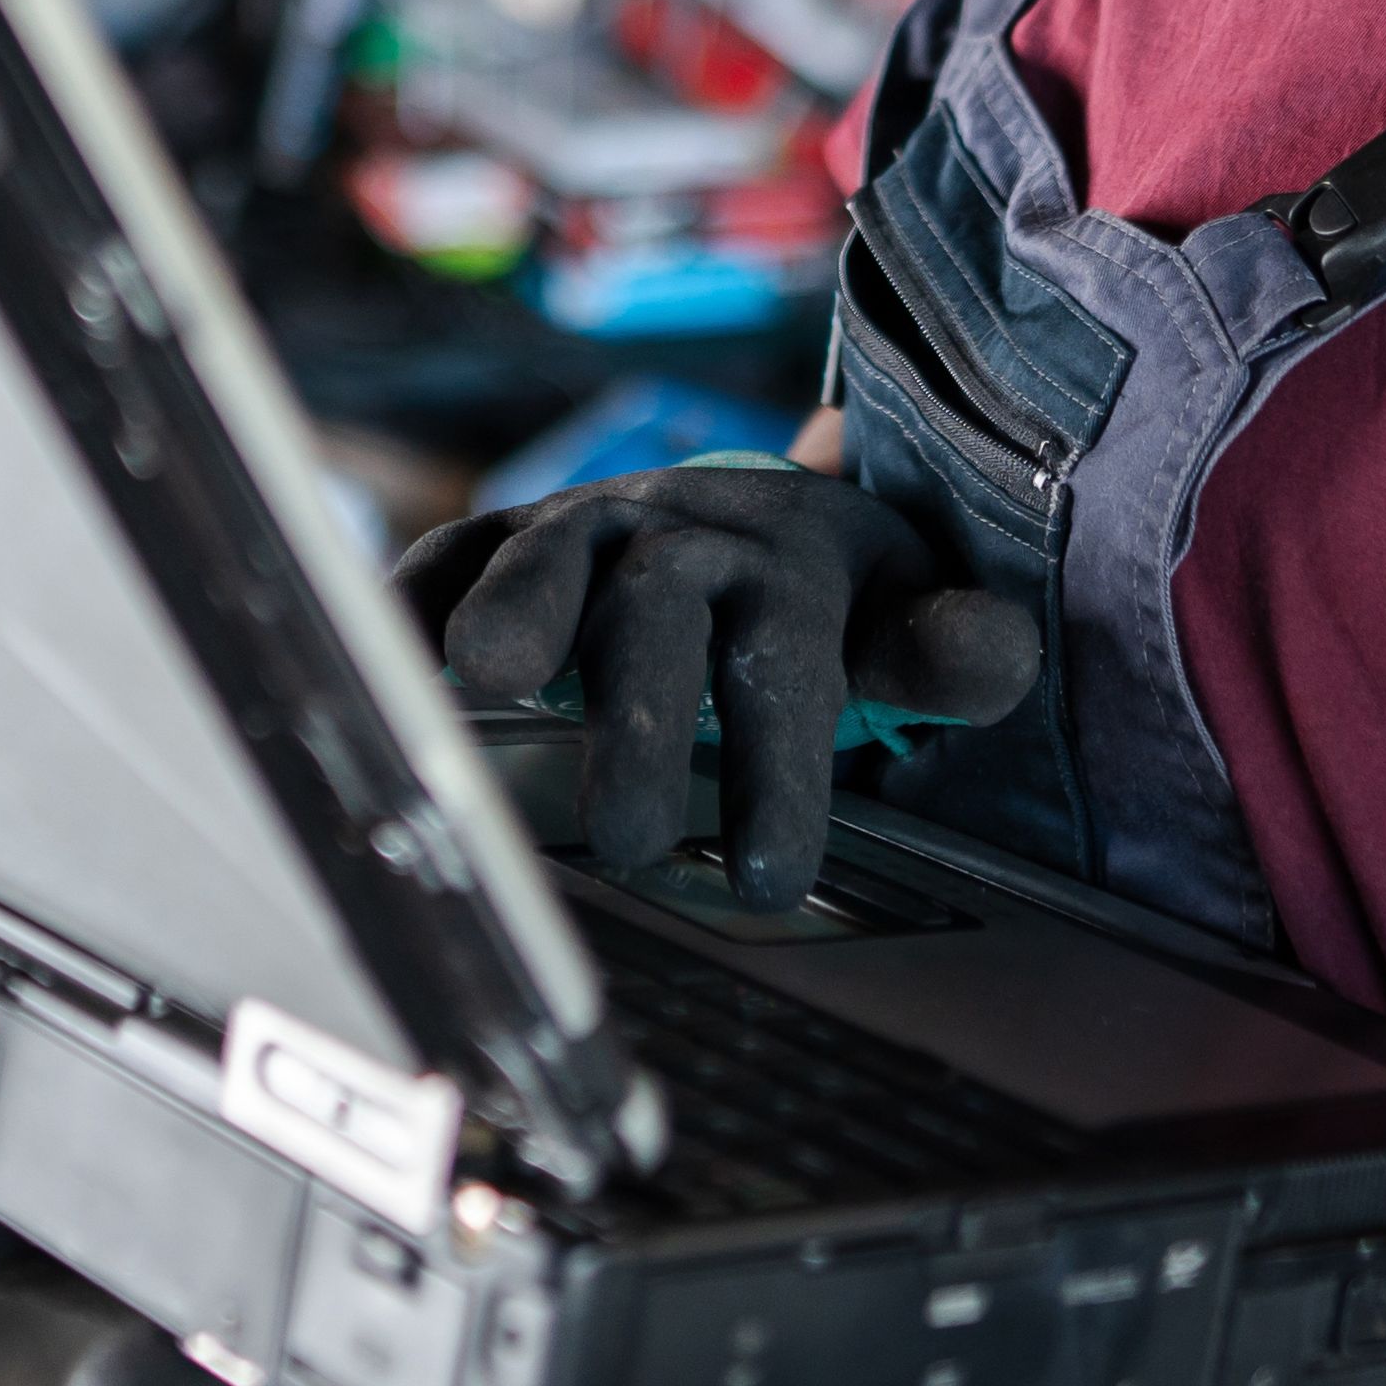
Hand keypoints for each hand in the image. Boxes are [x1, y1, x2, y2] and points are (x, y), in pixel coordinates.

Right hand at [389, 462, 1041, 909]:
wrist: (756, 509)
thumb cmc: (828, 603)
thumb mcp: (904, 622)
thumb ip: (946, 653)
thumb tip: (999, 654)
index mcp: (785, 564)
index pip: (787, 663)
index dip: (779, 766)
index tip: (774, 875)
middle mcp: (678, 535)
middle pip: (658, 612)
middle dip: (636, 718)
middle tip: (626, 842)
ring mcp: (583, 527)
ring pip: (547, 554)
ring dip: (511, 611)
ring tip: (476, 683)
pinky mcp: (504, 539)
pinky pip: (453, 552)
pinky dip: (416, 595)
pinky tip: (387, 655)